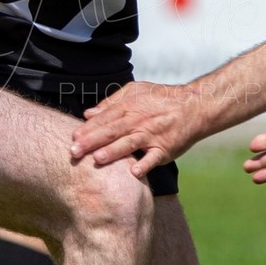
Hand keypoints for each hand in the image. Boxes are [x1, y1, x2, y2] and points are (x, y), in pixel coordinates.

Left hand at [69, 80, 204, 176]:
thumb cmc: (161, 98)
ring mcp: (152, 136)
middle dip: (92, 142)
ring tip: (97, 159)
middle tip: (74, 152)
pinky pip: (154, 158)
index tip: (72, 139)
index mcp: (129, 108)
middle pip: (112, 132)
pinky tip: (134, 173)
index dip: (88, 129)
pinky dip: (145, 164)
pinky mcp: (165, 149)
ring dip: (114, 152)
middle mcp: (138, 121)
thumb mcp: (135, 92)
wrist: (193, 106)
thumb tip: (88, 114)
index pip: (104, 119)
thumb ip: (111, 103)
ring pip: (130, 143)